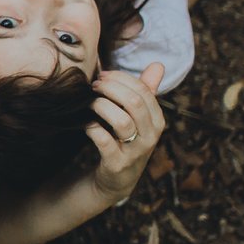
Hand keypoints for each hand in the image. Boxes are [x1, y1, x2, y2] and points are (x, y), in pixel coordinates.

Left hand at [86, 62, 164, 200]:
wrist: (116, 179)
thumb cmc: (126, 140)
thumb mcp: (139, 117)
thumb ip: (147, 91)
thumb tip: (158, 64)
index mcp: (157, 120)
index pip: (144, 90)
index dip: (120, 78)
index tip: (102, 75)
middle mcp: (151, 136)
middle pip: (134, 102)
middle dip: (110, 88)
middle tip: (93, 86)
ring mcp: (135, 152)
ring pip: (121, 121)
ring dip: (101, 107)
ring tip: (89, 102)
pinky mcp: (117, 164)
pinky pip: (104, 141)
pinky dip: (92, 128)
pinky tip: (86, 123)